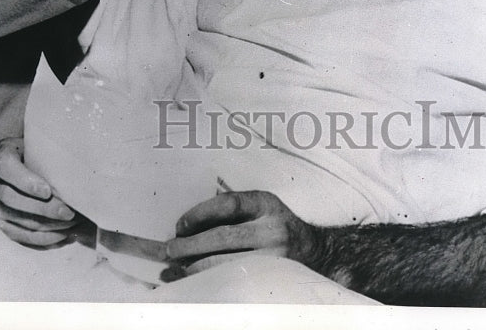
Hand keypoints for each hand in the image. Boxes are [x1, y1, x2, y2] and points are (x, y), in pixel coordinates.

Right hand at [0, 137, 80, 246]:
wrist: (27, 159)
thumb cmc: (40, 151)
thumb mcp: (43, 144)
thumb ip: (51, 153)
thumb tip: (76, 172)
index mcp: (1, 153)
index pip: (6, 167)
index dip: (25, 182)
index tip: (47, 191)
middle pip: (11, 198)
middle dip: (42, 209)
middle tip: (68, 213)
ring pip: (15, 219)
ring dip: (45, 225)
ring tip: (70, 223)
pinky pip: (17, 235)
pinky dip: (41, 237)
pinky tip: (60, 234)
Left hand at [163, 190, 319, 278]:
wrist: (315, 252)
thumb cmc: (278, 226)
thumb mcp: (261, 208)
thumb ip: (234, 210)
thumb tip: (190, 224)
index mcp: (266, 204)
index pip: (228, 204)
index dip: (200, 213)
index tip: (181, 224)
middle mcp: (272, 229)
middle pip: (223, 237)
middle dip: (191, 244)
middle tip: (170, 249)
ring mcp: (274, 257)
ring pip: (226, 264)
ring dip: (195, 266)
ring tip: (176, 267)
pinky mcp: (272, 279)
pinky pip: (234, 281)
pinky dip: (210, 281)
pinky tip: (194, 280)